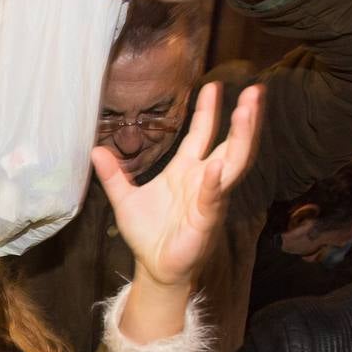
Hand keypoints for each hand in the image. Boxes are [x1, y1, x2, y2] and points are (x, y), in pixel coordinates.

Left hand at [96, 81, 261, 287]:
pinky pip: (213, 199)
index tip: (214, 86)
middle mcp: (204, 180)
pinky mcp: (206, 221)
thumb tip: (95, 150)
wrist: (152, 266)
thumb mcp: (124, 199)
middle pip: (231, 143)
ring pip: (234, 164)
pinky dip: (215, 183)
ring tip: (249, 112)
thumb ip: (113, 175)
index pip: (202, 135)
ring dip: (243, 139)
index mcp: (186, 171)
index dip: (208, 111)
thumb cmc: (146, 234)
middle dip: (245, 118)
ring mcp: (209, 199)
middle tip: (256, 91)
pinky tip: (217, 167)